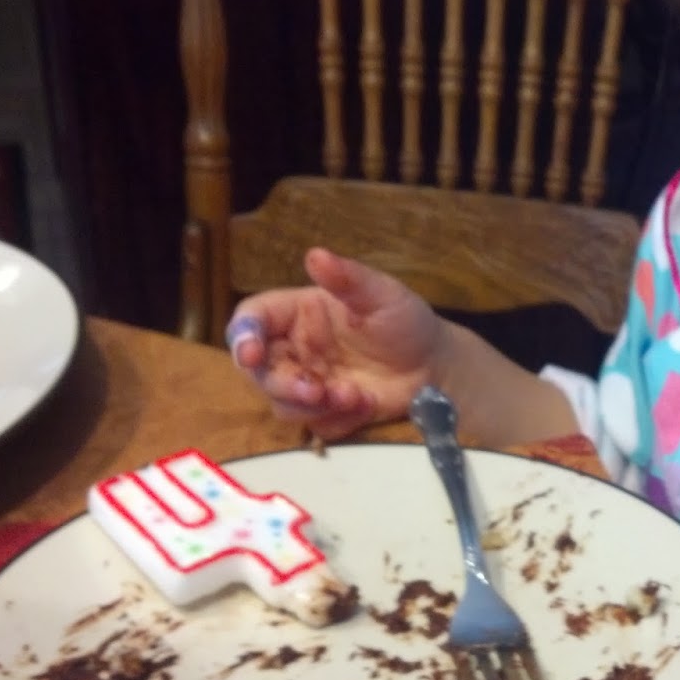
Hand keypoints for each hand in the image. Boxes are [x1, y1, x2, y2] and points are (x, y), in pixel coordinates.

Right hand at [226, 247, 448, 439]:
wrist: (436, 365)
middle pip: (258, 370)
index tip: (251, 353)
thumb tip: (316, 255)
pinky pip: (316, 425)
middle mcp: (295, 349)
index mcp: (298, 313)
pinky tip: (366, 404)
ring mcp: (309, 383)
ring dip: (312, 405)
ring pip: (282, 403)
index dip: (243, 335)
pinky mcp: (327, 413)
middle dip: (281, 383)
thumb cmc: (406, 321)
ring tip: (352, 395)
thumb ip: (348, 279)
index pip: (253, 319)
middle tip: (315, 391)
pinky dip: (338, 418)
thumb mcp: (382, 294)